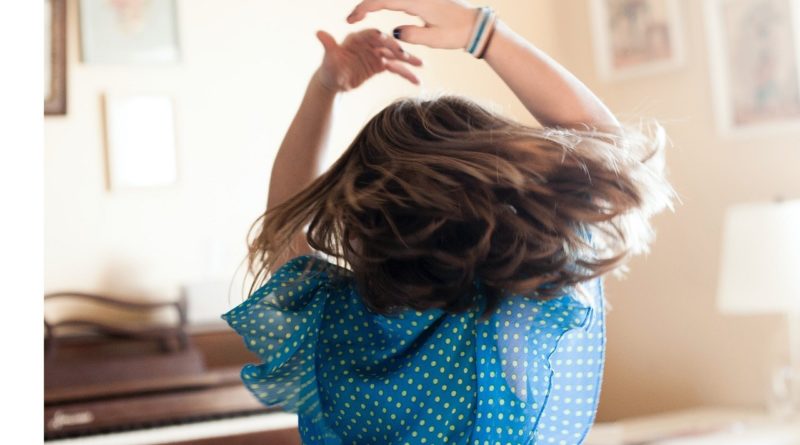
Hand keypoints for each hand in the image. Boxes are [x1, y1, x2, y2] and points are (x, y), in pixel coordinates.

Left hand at [315, 29, 422, 92]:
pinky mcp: (380, 65)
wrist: (333, 83)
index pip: (371, 35)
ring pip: (394, 56)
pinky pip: (395, 68)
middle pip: (386, 44)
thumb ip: (328, 45)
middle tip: (406, 56)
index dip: (379, 37)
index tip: (388, 39)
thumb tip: (319, 33)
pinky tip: (416, 80)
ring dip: (407, 61)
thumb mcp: (329, 58)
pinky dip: (405, 74)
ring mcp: (376, 54)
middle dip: (397, 50)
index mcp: (357, 39)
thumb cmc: (329, 69)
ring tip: (420, 65)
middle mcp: (369, 44)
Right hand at [347, 0, 477, 48]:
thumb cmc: (458, 33)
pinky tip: (379, 10)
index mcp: (417, 1)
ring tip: (361, 16)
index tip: (352, 20)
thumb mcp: (434, 39)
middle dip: (365, 5)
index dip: (364, 8)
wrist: (477, 25)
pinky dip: (385, 3)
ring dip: (374, 3)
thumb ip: (412, 35)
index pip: (383, 1)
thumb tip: (394, 32)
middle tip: (351, 20)